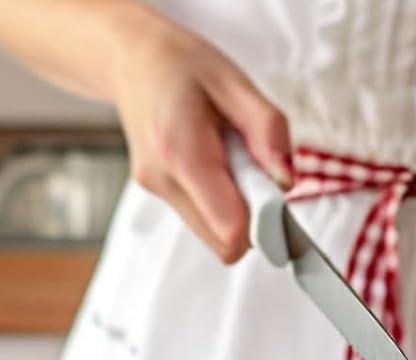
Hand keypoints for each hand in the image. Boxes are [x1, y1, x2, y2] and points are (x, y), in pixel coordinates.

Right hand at [113, 17, 291, 262]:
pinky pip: (205, 220)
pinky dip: (221, 201)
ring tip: (229, 157)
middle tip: (252, 168)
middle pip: (224, 244)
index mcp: (181, 152)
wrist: (130, 59)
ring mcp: (159, 193)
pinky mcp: (161, 196)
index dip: (264, 222)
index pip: (231, 229)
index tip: (273, 190)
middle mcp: (164, 181)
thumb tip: (285, 183)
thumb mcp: (233, 80)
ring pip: (215, 236)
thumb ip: (267, 130)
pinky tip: (216, 162)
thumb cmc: (181, 63)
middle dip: (252, 217)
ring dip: (237, 208)